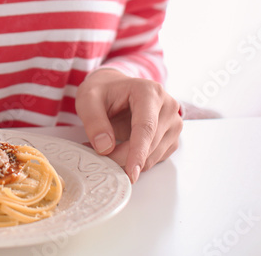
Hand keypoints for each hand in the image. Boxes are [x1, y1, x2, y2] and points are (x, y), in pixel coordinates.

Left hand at [75, 68, 181, 182]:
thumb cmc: (103, 91)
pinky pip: (155, 158)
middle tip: (100, 158)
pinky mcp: (171, 137)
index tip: (131, 172)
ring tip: (107, 149)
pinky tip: (121, 149)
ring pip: (153, 155)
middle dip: (124, 157)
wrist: (113, 88)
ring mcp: (173, 123)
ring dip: (129, 160)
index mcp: (150, 92)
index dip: (138, 151)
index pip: (146, 127)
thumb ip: (94, 121)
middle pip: (150, 143)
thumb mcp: (88, 99)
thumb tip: (105, 147)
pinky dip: (137, 161)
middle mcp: (168, 106)